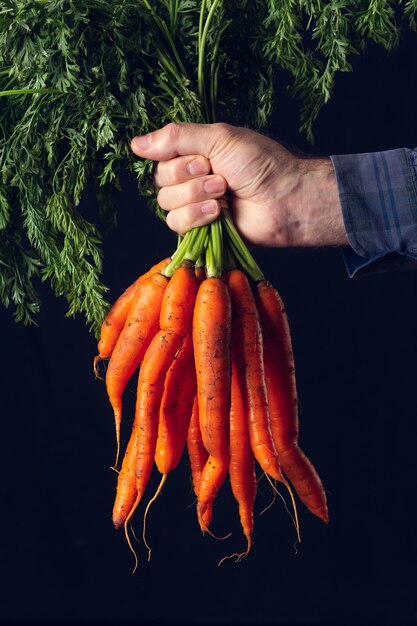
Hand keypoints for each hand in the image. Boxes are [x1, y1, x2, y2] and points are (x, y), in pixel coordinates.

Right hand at [131, 122, 347, 247]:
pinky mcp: (201, 231)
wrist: (284, 200)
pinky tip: (220, 213)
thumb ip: (176, 137)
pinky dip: (197, 217)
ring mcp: (195, 206)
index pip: (159, 157)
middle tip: (221, 178)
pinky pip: (177, 226)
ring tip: (225, 195)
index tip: (204, 159)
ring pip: (166, 205)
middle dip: (190, 180)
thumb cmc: (261, 164)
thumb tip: (135, 144)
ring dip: (196, 198)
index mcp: (194, 154)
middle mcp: (190, 179)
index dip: (176, 161)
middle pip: (160, 182)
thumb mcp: (219, 138)